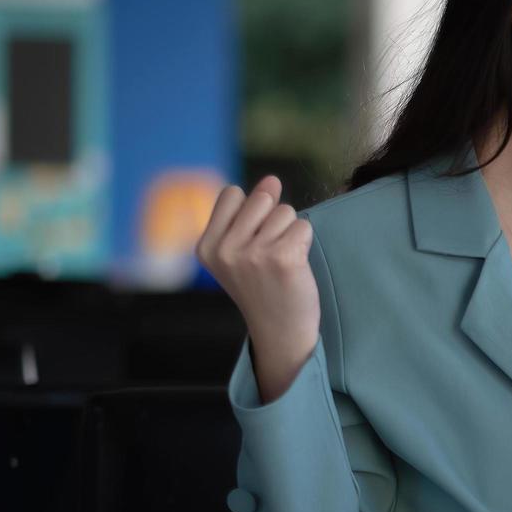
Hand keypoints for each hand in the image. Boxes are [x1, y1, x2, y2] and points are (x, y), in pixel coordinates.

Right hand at [196, 175, 319, 401]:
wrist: (280, 331)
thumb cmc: (263, 287)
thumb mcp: (242, 250)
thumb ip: (252, 212)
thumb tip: (271, 179)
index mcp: (207, 246)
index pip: (231, 193)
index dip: (251, 211)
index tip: (251, 241)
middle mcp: (225, 249)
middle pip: (261, 198)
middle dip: (273, 219)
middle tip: (270, 254)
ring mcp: (252, 254)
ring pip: (285, 211)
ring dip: (290, 233)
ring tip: (282, 262)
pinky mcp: (282, 258)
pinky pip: (303, 227)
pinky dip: (305, 243)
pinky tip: (295, 266)